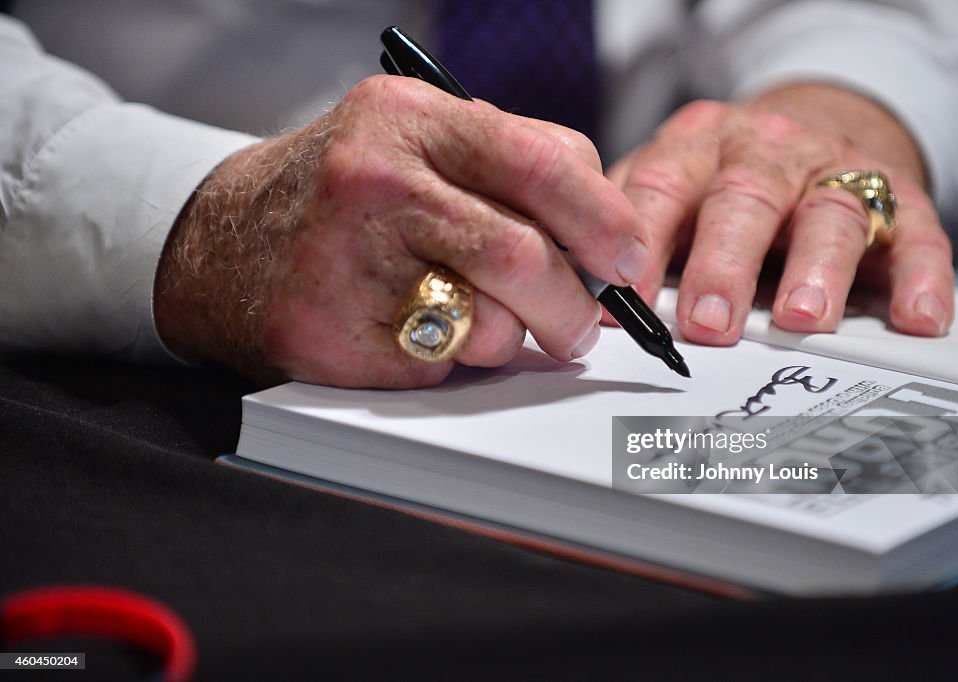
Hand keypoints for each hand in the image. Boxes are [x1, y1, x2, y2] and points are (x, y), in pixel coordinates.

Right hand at [154, 76, 648, 387]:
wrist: (218, 242)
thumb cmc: (341, 196)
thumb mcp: (414, 142)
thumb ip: (508, 168)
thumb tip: (607, 239)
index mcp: (408, 120)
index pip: (542, 164)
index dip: (605, 219)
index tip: (629, 258)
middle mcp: (375, 183)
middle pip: (524, 256)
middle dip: (575, 306)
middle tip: (584, 324)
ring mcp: (348, 264)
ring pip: (491, 324)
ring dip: (511, 338)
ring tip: (482, 320)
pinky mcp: (333, 337)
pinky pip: (442, 366)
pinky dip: (453, 360)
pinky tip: (418, 332)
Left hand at [608, 83, 953, 344]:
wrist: (812, 130)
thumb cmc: (720, 180)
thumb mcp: (666, 187)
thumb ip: (630, 232)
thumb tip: (579, 300)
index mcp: (695, 149)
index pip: (661, 188)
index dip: (640, 244)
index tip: (622, 304)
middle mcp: (764, 153)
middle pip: (744, 200)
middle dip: (723, 264)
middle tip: (706, 323)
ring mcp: (834, 172)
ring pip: (830, 213)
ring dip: (817, 270)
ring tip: (801, 319)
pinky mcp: (899, 197)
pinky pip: (917, 234)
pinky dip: (920, 278)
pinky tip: (916, 317)